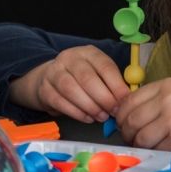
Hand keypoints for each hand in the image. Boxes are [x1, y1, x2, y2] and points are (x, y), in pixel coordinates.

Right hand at [13, 44, 131, 124]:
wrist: (49, 78)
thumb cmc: (80, 78)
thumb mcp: (97, 73)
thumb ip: (111, 84)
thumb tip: (125, 101)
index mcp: (88, 53)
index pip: (104, 66)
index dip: (116, 85)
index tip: (125, 101)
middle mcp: (69, 58)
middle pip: (87, 78)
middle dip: (103, 98)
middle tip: (113, 111)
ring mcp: (54, 72)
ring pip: (71, 89)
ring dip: (89, 106)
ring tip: (101, 116)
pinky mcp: (45, 88)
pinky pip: (60, 102)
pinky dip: (76, 113)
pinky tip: (87, 118)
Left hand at [114, 77, 170, 154]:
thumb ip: (158, 101)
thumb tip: (129, 117)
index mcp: (167, 85)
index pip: (128, 101)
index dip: (122, 117)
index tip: (125, 125)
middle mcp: (166, 100)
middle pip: (130, 121)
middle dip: (129, 134)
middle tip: (136, 140)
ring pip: (140, 138)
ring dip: (143, 146)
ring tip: (156, 146)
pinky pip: (156, 150)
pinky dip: (158, 153)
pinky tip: (170, 150)